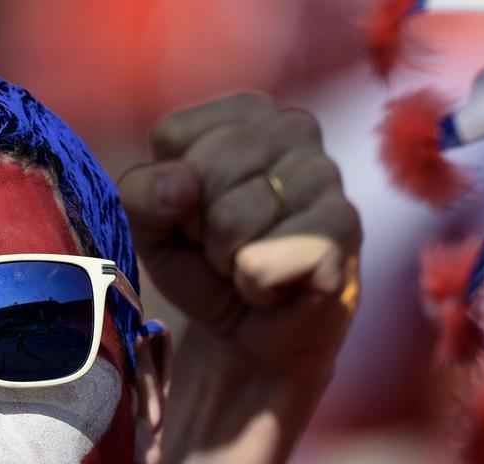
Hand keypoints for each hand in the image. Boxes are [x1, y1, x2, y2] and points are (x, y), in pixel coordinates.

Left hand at [119, 93, 361, 378]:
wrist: (255, 331)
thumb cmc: (204, 265)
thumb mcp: (151, 227)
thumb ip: (141, 194)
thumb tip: (179, 185)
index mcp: (242, 112)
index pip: (172, 135)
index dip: (168, 193)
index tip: (193, 216)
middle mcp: (292, 127)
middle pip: (203, 171)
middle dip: (200, 227)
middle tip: (224, 246)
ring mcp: (324, 173)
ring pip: (232, 217)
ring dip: (227, 259)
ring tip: (249, 263)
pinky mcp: (343, 226)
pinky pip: (263, 259)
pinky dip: (254, 285)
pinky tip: (275, 285)